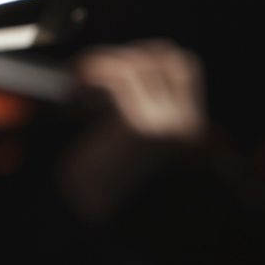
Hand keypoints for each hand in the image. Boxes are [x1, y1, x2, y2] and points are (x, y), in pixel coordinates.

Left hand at [58, 39, 205, 222]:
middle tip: (91, 70)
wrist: (81, 210)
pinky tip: (75, 87)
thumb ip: (140, 96)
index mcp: (189, 126)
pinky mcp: (140, 127)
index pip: (183, 65)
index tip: (112, 65)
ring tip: (78, 79)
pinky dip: (91, 71)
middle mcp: (186, 125)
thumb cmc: (97, 168)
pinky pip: (118, 75)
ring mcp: (167, 126)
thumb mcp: (129, 128)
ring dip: (100, 61)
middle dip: (125, 53)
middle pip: (164, 55)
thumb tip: (125, 56)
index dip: (145, 54)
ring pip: (137, 61)